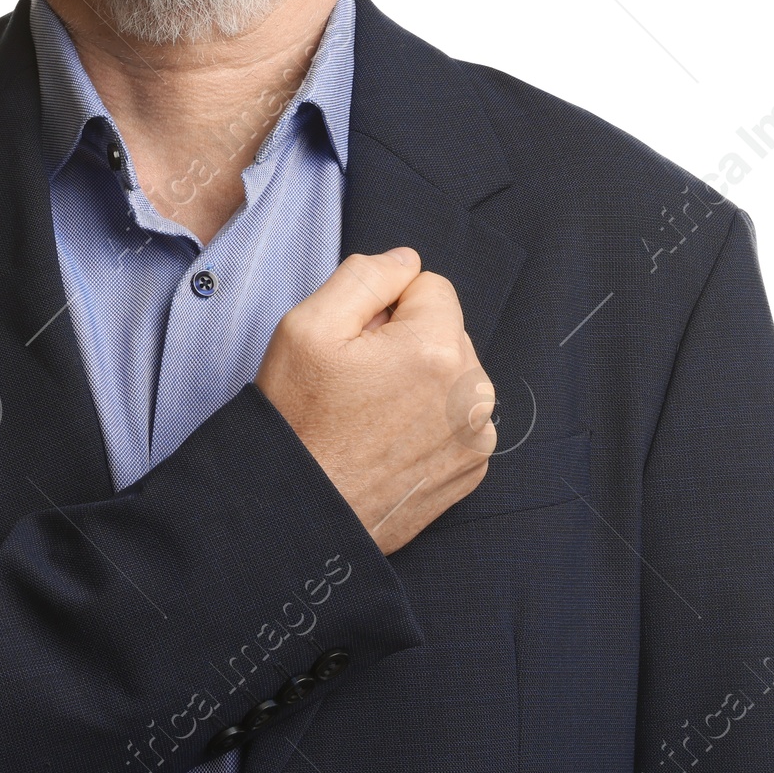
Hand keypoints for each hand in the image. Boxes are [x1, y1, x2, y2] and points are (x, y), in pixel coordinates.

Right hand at [256, 247, 496, 554]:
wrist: (298, 511)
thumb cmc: (299, 421)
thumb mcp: (308, 325)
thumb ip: (366, 275)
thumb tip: (407, 261)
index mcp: (439, 350)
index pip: (429, 285)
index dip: (385, 306)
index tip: (355, 342)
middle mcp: (473, 394)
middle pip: (443, 330)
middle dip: (405, 341)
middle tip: (357, 381)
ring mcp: (476, 436)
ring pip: (450, 374)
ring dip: (418, 381)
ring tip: (370, 414)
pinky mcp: (470, 468)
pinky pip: (455, 416)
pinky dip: (427, 420)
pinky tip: (387, 440)